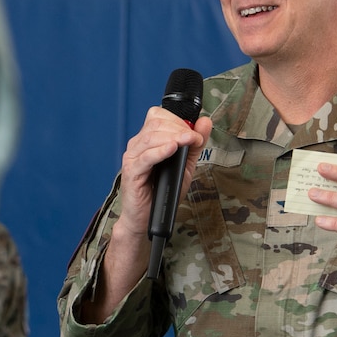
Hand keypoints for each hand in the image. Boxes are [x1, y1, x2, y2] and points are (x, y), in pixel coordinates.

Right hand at [79, 108, 213, 322]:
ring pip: (152, 136)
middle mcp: (137, 146)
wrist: (146, 220)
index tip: (194, 132)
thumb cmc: (162, 193)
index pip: (158, 116)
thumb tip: (205, 122)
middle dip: (178, 127)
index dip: (177, 119)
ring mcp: (132, 158)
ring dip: (174, 136)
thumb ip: (194, 144)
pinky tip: (172, 150)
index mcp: (147, 141)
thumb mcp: (184, 166)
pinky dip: (161, 151)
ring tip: (188, 142)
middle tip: (194, 138)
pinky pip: (146, 156)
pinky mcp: (131, 172)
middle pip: (156, 123)